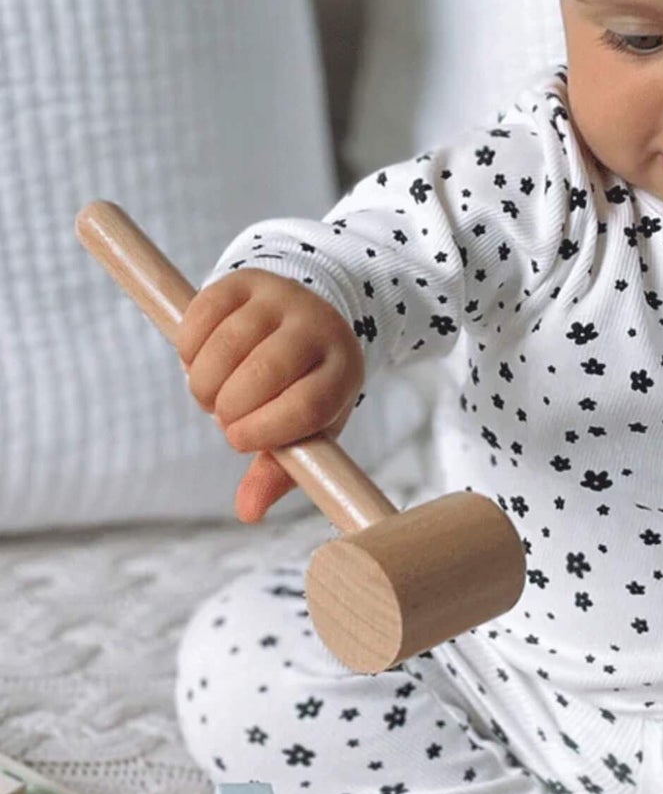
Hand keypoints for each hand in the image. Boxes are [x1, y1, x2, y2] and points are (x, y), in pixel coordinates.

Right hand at [175, 269, 363, 522]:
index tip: (238, 439)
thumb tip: (248, 513)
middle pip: (262, 373)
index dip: (265, 430)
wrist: (307, 314)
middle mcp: (317, 327)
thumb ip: (278, 470)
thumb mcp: (305, 428)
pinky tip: (198, 362)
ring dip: (204, 382)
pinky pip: (200, 317)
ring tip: (212, 394)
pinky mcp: (242, 280)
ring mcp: (280, 298)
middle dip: (230, 407)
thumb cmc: (305, 386)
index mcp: (343, 370)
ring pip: (226, 346)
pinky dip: (189, 349)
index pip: (307, 405)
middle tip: (225, 416)